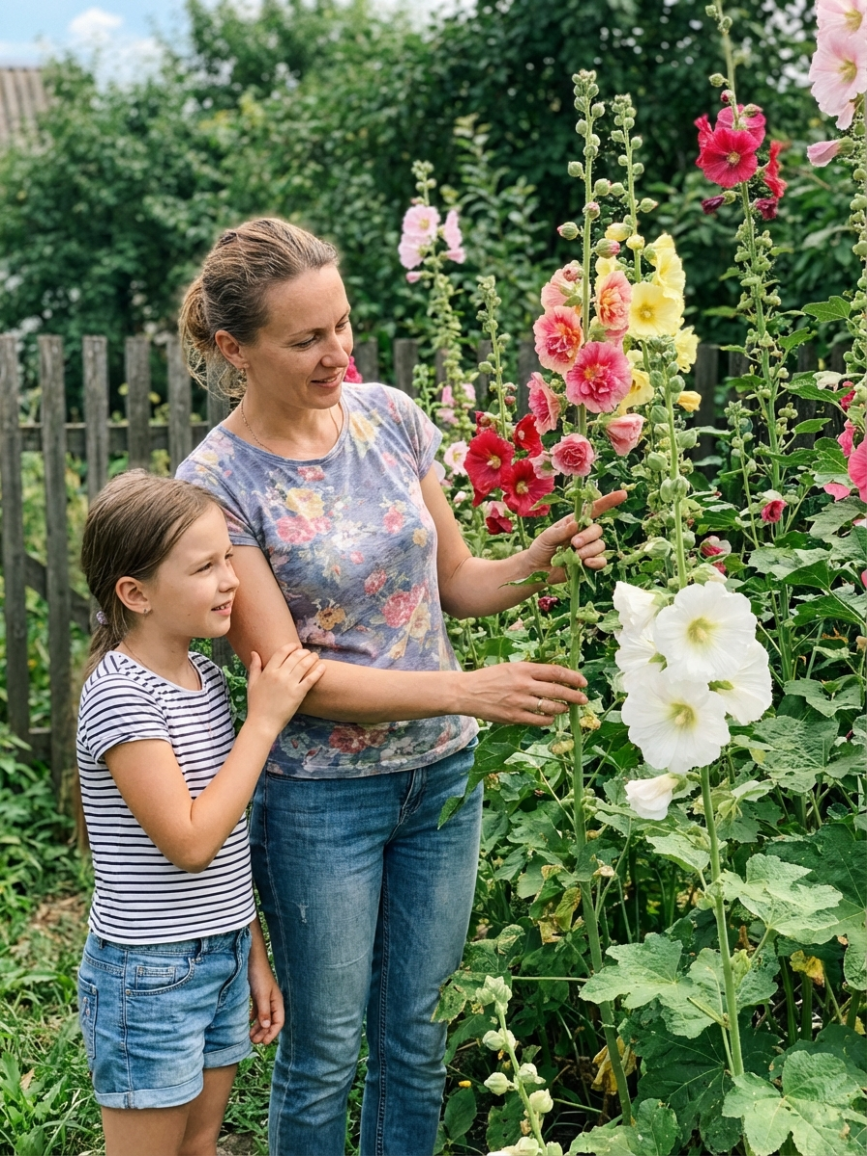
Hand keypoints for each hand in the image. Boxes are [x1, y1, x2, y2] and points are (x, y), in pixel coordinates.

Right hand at [246, 642, 325, 736]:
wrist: (262, 723)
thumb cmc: (256, 704)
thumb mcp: (252, 684)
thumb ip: (254, 667)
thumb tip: (254, 652)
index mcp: (268, 671)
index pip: (282, 652)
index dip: (291, 646)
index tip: (297, 646)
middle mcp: (279, 675)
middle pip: (295, 656)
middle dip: (303, 652)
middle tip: (308, 652)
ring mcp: (289, 684)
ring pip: (304, 665)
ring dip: (312, 658)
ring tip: (316, 656)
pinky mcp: (298, 694)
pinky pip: (310, 679)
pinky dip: (318, 671)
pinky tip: (323, 667)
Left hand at [248, 951, 283, 1045]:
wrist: (251, 958)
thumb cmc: (258, 975)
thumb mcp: (261, 994)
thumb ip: (264, 1010)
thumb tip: (267, 1027)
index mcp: (277, 1001)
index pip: (279, 1022)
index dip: (272, 1033)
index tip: (264, 1043)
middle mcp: (272, 1001)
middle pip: (270, 1022)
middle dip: (263, 1033)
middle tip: (253, 1042)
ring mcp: (265, 998)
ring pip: (263, 1018)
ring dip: (258, 1028)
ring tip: (249, 1036)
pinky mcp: (257, 995)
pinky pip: (257, 1011)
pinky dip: (253, 1019)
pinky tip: (248, 1023)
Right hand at [458, 661, 587, 725]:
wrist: (467, 692)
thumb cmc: (489, 678)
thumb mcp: (510, 668)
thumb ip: (530, 672)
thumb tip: (553, 678)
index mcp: (523, 669)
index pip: (554, 672)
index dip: (571, 677)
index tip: (582, 682)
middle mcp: (523, 684)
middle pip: (556, 690)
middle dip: (573, 695)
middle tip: (583, 699)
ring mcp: (519, 702)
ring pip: (549, 707)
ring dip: (561, 708)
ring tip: (566, 708)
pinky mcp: (513, 717)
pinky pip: (538, 720)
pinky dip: (547, 720)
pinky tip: (550, 718)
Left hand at [525, 490, 627, 581]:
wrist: (537, 569)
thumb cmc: (541, 548)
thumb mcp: (547, 537)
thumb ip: (561, 531)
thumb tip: (576, 524)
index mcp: (575, 522)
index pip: (594, 509)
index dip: (608, 501)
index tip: (622, 494)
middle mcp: (584, 533)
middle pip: (598, 530)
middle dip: (587, 536)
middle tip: (573, 543)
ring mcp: (588, 548)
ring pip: (599, 545)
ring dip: (588, 550)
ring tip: (574, 556)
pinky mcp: (590, 563)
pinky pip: (602, 561)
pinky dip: (596, 562)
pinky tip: (586, 563)